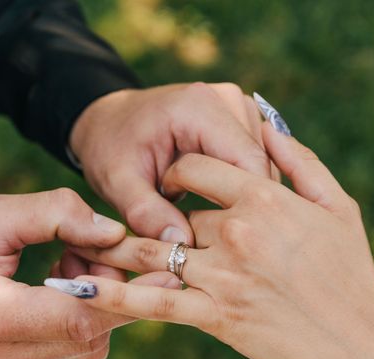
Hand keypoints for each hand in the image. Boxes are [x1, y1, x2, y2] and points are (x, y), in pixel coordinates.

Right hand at [0, 189, 131, 358]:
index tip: (169, 276)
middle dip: (113, 296)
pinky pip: (64, 357)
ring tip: (65, 266)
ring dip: (95, 310)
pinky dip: (76, 325)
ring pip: (84, 352)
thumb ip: (56, 215)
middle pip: (89, 340)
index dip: (130, 298)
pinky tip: (55, 290)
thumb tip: (115, 232)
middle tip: (94, 252)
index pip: (79, 318)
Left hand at [66, 124, 373, 358]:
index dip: (179, 172)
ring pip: (156, 250)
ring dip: (122, 245)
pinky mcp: (216, 316)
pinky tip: (83, 290)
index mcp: (265, 198)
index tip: (177, 182)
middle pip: (178, 211)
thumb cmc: (352, 273)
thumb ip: (301, 162)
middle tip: (151, 218)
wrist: (364, 344)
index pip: (198, 168)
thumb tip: (269, 126)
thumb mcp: (339, 206)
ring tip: (91, 242)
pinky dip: (117, 295)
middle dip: (165, 214)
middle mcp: (238, 231)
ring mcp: (224, 275)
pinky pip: (156, 302)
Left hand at [70, 82, 271, 244]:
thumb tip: (181, 245)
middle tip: (219, 240)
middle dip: (246, 203)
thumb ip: (146, 213)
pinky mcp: (240, 117)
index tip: (234, 243)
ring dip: (245, 195)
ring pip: (266, 164)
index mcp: (199, 107)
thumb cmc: (109, 149)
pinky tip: (220, 204)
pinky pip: (256, 160)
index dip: (247, 206)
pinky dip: (243, 186)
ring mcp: (238, 105)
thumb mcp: (117, 183)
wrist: (107, 122)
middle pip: (262, 163)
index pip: (248, 163)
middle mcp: (227, 98)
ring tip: (211, 216)